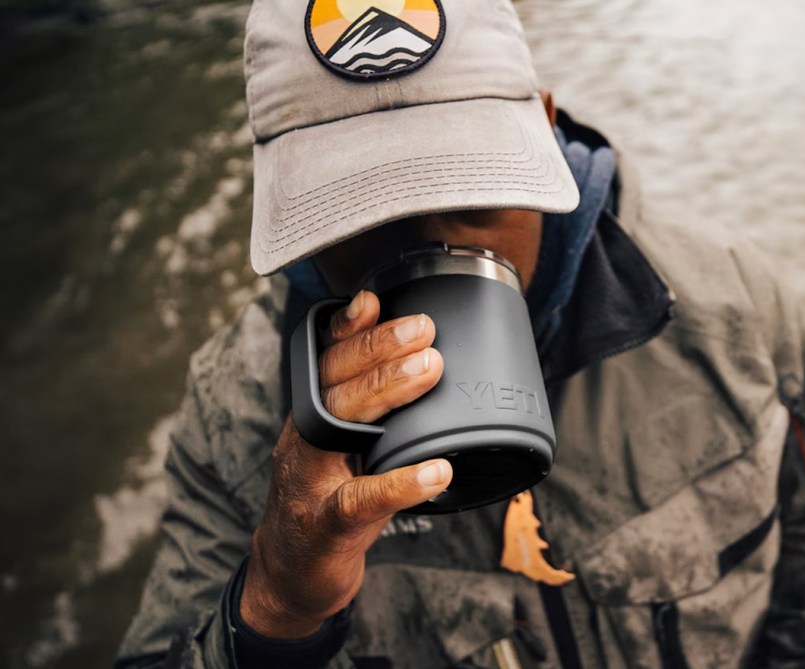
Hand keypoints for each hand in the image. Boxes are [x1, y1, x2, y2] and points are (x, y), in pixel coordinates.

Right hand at [240, 290, 450, 638]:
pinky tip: (437, 471)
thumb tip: (423, 365)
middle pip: (334, 382)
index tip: (374, 299)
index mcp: (310, 415)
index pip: (324, 361)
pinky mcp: (326, 526)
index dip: (345, 328)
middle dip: (378, 349)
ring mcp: (310, 480)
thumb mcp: (346, 447)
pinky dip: (401, 483)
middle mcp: (303, 438)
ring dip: (386, 391)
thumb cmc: (330, 499)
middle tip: (425, 330)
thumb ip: (372, 412)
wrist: (292, 573)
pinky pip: (361, 499)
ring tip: (431, 370)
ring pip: (340, 425)